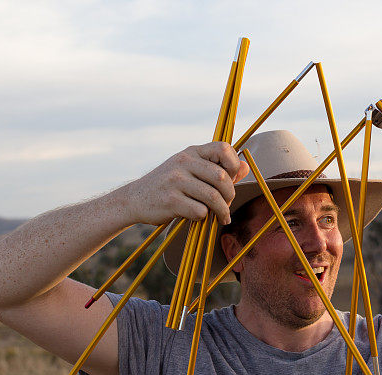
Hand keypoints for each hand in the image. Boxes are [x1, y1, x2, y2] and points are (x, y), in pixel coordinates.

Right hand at [117, 142, 248, 225]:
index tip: (232, 179)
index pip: (223, 148)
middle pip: (222, 178)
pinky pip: (200, 211)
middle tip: (227, 205)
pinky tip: (199, 218)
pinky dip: (203, 217)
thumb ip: (218, 169)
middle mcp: (183, 162)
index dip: (234, 165)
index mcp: (192, 152)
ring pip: (213, 197)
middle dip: (230, 195)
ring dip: (222, 211)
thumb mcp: (191, 170)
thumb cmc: (169, 185)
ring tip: (222, 217)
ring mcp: (176, 180)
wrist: (135, 199)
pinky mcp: (170, 200)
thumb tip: (246, 166)